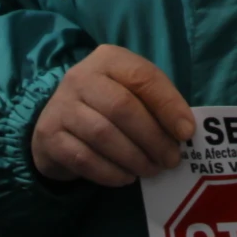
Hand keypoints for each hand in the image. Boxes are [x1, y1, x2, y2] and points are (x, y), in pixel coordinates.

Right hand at [32, 45, 194, 185]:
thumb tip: (184, 131)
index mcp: (108, 59)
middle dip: (153, 138)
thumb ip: (156, 104)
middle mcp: (81, 77)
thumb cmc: (107, 106)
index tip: (186, 133)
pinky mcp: (50, 135)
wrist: (58, 122)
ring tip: (151, 170)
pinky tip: (126, 177)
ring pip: (103, 134)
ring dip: (134, 158)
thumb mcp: (132, 93)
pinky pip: (84, 158)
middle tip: (171, 160)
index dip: (168, 105)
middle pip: (122, 107)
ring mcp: (61, 105)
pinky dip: (111, 172)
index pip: (142, 77)